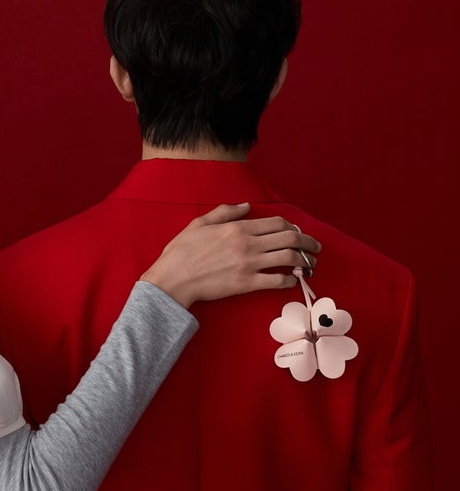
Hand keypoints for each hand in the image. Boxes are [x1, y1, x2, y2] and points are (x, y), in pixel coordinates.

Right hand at [140, 203, 320, 307]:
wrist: (173, 279)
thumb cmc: (182, 251)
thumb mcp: (200, 223)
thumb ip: (225, 212)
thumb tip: (246, 206)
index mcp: (238, 227)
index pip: (277, 223)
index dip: (293, 227)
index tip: (299, 233)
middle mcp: (248, 244)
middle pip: (290, 238)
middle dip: (309, 243)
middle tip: (317, 249)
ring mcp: (249, 264)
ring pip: (288, 258)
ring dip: (305, 261)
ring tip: (311, 266)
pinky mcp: (246, 284)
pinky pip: (276, 281)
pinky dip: (289, 280)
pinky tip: (293, 280)